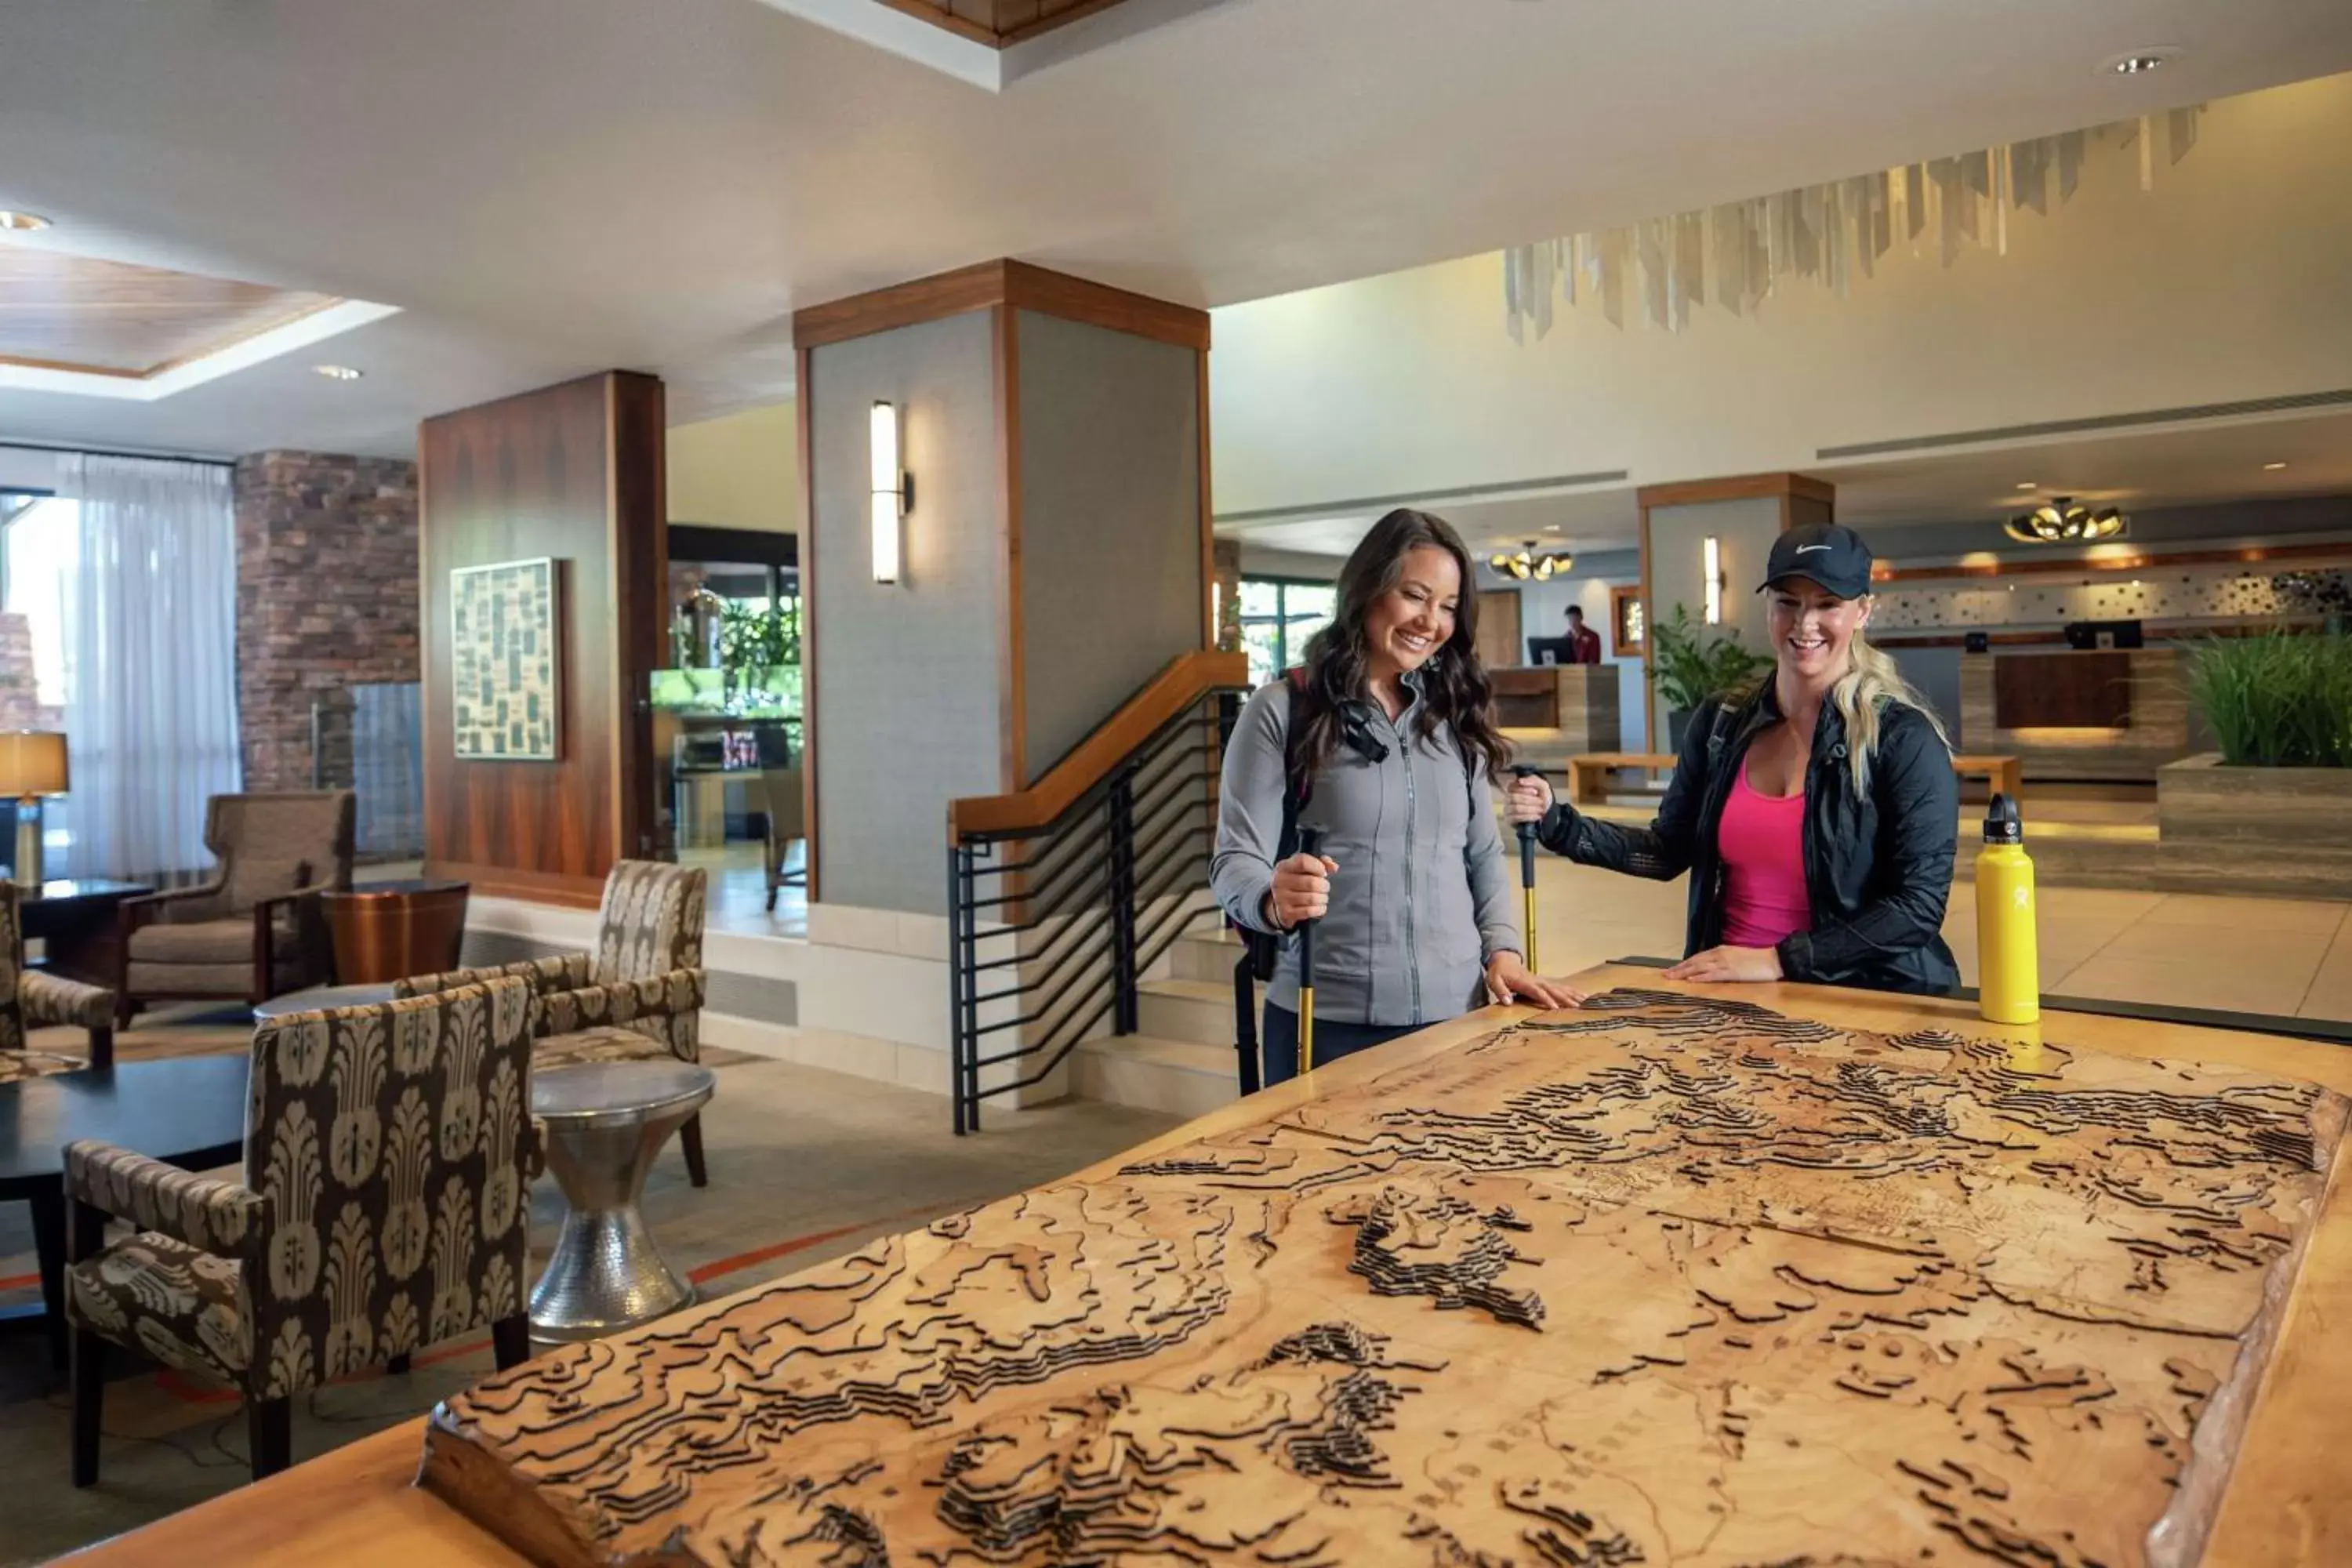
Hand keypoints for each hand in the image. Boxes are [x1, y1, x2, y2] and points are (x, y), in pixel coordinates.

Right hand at [1265, 851, 1337, 929]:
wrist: (1281, 903)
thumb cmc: (1297, 881)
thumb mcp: (1305, 868)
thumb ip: (1321, 863)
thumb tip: (1333, 867)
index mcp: (1284, 866)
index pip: (1303, 862)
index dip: (1318, 866)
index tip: (1323, 872)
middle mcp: (1279, 881)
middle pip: (1311, 882)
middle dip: (1324, 886)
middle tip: (1324, 887)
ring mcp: (1281, 898)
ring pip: (1312, 898)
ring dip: (1323, 898)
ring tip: (1322, 897)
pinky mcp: (1286, 913)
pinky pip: (1309, 911)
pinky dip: (1319, 909)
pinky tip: (1320, 907)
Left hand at [1484, 953, 1586, 1009]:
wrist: (1505, 960)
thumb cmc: (1499, 972)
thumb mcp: (1494, 981)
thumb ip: (1501, 991)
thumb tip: (1508, 1002)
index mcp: (1525, 982)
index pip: (1537, 991)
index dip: (1546, 999)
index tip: (1555, 1008)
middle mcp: (1537, 981)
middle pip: (1554, 989)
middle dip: (1566, 998)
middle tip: (1578, 1006)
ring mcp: (1543, 981)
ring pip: (1561, 987)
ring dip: (1574, 994)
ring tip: (1586, 1001)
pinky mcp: (1546, 982)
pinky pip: (1561, 987)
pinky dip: (1573, 991)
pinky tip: (1583, 996)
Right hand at [1504, 773, 1552, 825]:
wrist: (1548, 813)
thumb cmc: (1542, 798)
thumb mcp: (1542, 786)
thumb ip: (1533, 780)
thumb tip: (1520, 781)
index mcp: (1513, 788)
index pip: (1512, 787)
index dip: (1524, 789)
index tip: (1536, 792)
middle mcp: (1507, 798)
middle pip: (1514, 797)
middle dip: (1530, 800)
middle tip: (1541, 802)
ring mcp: (1507, 809)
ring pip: (1516, 808)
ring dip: (1530, 809)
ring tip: (1540, 810)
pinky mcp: (1509, 820)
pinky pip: (1516, 818)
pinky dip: (1529, 816)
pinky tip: (1537, 816)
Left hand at [1663, 944, 1784, 982]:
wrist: (1773, 960)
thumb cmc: (1757, 960)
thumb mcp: (1736, 956)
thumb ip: (1723, 960)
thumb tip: (1711, 967)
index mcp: (1721, 950)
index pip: (1698, 957)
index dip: (1685, 963)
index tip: (1673, 968)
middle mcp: (1720, 955)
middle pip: (1695, 961)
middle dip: (1679, 968)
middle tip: (1666, 975)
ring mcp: (1725, 963)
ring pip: (1700, 967)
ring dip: (1684, 972)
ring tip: (1672, 977)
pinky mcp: (1732, 973)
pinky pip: (1713, 975)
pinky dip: (1701, 977)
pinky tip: (1691, 980)